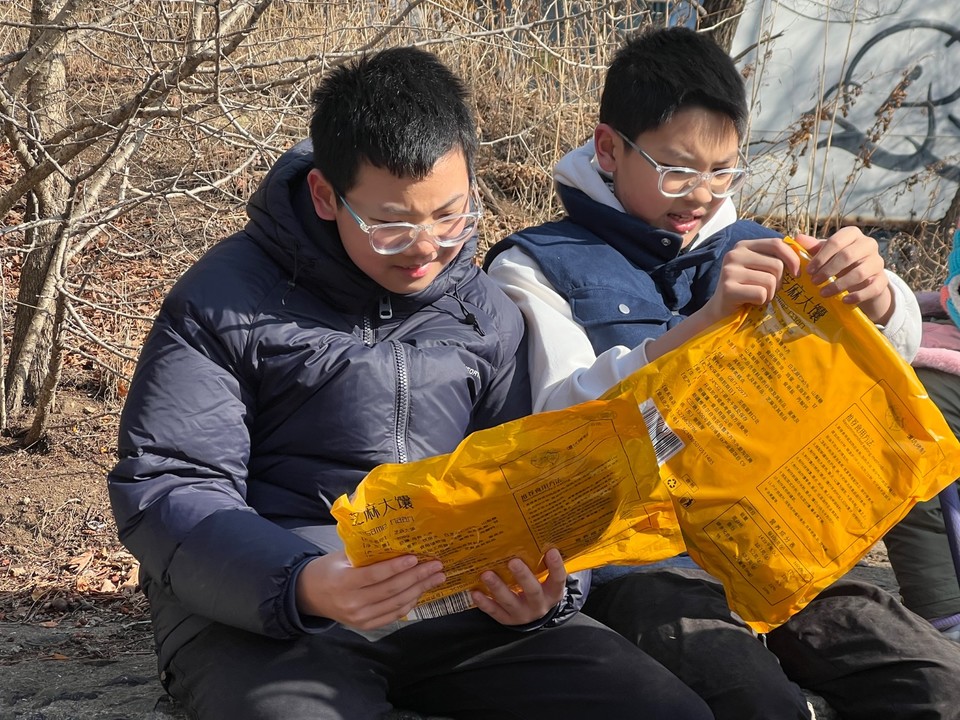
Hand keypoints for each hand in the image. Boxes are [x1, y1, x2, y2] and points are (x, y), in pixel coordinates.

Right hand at [295, 552, 444, 629]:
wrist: (310, 595)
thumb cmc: (329, 569)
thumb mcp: (342, 557)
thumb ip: (367, 554)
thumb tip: (398, 542)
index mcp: (344, 582)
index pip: (375, 575)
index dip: (396, 567)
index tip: (416, 557)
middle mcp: (353, 603)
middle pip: (391, 590)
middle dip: (417, 577)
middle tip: (437, 566)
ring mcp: (360, 618)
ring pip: (396, 603)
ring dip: (420, 590)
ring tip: (436, 577)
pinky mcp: (366, 626)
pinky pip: (393, 615)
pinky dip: (409, 603)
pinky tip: (421, 591)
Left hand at [470, 548, 566, 625]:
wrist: (533, 616)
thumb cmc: (538, 589)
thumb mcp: (545, 580)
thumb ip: (540, 564)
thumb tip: (530, 536)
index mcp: (552, 592)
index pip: (558, 579)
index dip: (556, 566)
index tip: (551, 550)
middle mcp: (538, 604)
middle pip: (532, 591)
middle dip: (522, 576)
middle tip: (513, 562)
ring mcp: (522, 613)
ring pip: (510, 601)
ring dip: (497, 587)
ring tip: (486, 574)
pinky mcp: (507, 619)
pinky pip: (494, 612)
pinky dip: (484, 602)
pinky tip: (476, 592)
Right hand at [701, 237, 800, 322]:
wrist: (721, 310)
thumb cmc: (747, 289)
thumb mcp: (759, 268)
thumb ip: (775, 257)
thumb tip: (803, 247)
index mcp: (743, 246)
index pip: (776, 244)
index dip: (792, 258)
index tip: (797, 273)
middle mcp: (734, 254)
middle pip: (776, 265)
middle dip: (779, 282)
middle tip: (769, 290)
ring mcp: (729, 271)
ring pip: (770, 281)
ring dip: (770, 293)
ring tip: (759, 296)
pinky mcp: (728, 288)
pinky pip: (761, 294)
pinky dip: (761, 301)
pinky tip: (751, 302)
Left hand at [794, 229, 893, 323]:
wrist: (862, 279)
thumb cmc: (840, 262)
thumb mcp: (827, 253)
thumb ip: (813, 247)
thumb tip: (796, 238)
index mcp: (853, 234)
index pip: (836, 241)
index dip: (821, 257)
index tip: (808, 271)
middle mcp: (868, 245)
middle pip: (848, 256)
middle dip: (828, 270)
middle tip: (814, 282)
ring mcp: (878, 262)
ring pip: (860, 273)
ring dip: (839, 285)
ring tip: (823, 293)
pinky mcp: (883, 281)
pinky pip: (872, 288)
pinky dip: (857, 295)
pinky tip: (844, 300)